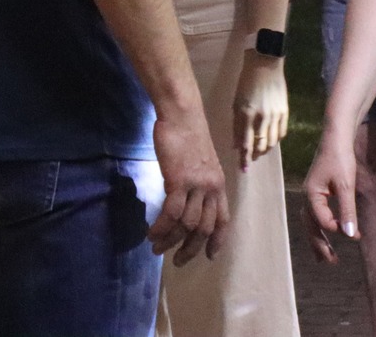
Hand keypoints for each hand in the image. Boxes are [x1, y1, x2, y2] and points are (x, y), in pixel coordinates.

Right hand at [149, 104, 228, 265]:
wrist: (181, 115)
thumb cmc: (188, 135)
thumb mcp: (201, 163)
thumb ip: (199, 184)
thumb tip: (188, 203)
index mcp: (219, 184)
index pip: (223, 219)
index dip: (217, 241)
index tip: (209, 256)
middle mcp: (212, 188)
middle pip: (205, 228)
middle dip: (191, 249)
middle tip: (177, 261)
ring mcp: (197, 185)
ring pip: (187, 224)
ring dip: (170, 240)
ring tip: (156, 247)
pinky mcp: (179, 180)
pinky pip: (171, 214)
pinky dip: (161, 228)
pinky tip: (151, 233)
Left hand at [232, 53, 288, 168]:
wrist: (265, 64)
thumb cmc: (246, 82)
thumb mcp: (236, 102)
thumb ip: (236, 125)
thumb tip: (236, 145)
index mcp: (246, 114)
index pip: (245, 143)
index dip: (244, 158)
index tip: (243, 169)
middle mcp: (261, 117)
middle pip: (260, 145)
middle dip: (255, 155)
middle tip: (251, 159)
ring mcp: (275, 115)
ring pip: (272, 142)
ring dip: (265, 149)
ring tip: (260, 150)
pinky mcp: (285, 111)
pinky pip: (282, 133)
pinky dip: (276, 140)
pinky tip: (271, 140)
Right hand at [303, 127, 359, 262]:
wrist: (336, 137)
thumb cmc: (340, 158)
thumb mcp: (346, 185)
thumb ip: (348, 211)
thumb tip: (350, 236)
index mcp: (311, 195)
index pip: (322, 221)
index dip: (337, 229)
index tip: (355, 236)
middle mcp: (307, 196)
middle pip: (311, 227)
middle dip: (320, 245)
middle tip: (331, 262)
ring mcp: (310, 194)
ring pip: (311, 223)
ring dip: (318, 240)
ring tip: (325, 257)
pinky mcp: (316, 191)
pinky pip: (315, 215)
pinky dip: (320, 227)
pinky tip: (329, 232)